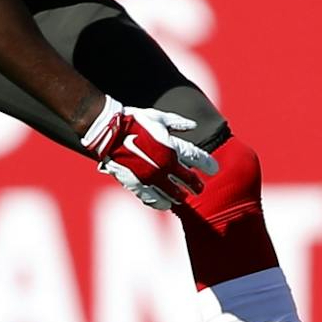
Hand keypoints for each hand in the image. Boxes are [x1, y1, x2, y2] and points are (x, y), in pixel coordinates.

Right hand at [80, 96, 218, 209]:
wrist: (107, 132)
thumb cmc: (134, 121)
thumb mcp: (158, 118)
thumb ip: (178, 123)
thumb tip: (193, 125)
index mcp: (172, 147)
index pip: (198, 158)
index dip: (208, 165)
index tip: (213, 170)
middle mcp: (165, 164)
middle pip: (188, 180)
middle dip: (196, 185)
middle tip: (199, 189)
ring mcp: (151, 176)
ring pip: (173, 193)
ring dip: (179, 196)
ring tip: (182, 197)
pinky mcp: (137, 184)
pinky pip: (153, 199)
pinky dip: (160, 202)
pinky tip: (165, 203)